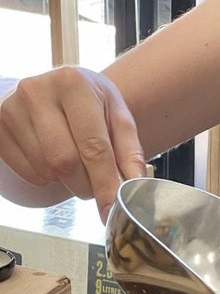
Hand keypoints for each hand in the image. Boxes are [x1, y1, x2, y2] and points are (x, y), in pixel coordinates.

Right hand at [0, 67, 146, 220]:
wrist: (55, 88)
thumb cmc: (90, 102)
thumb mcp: (117, 114)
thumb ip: (129, 150)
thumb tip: (134, 183)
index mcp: (74, 84)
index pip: (93, 145)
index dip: (104, 182)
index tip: (110, 209)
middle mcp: (38, 92)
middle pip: (65, 161)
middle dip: (86, 184)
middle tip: (96, 185)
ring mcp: (11, 109)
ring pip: (45, 169)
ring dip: (66, 180)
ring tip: (77, 166)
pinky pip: (26, 172)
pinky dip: (46, 177)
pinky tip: (54, 161)